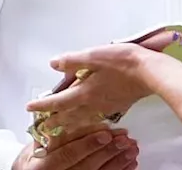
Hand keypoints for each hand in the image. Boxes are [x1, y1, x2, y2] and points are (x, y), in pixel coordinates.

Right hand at [12, 127, 137, 169]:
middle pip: (86, 167)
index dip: (87, 144)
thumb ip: (51, 134)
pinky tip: (130, 164)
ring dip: (118, 162)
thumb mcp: (34, 146)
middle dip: (108, 152)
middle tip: (124, 139)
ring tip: (132, 150)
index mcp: (42, 166)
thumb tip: (68, 113)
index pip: (67, 155)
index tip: (105, 134)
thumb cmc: (33, 160)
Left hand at [27, 35, 177, 138]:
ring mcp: (106, 106)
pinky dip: (86, 118)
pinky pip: (96, 116)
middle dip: (54, 121)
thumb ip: (72, 61)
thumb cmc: (125, 62)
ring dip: (69, 122)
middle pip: (69, 116)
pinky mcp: (118, 105)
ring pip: (82, 118)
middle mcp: (93, 103)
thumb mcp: (94, 55)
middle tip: (43, 126)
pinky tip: (88, 115)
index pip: (57, 102)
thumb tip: (55, 63)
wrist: (151, 73)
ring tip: (62, 125)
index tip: (30, 109)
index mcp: (85, 92)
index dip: (42, 105)